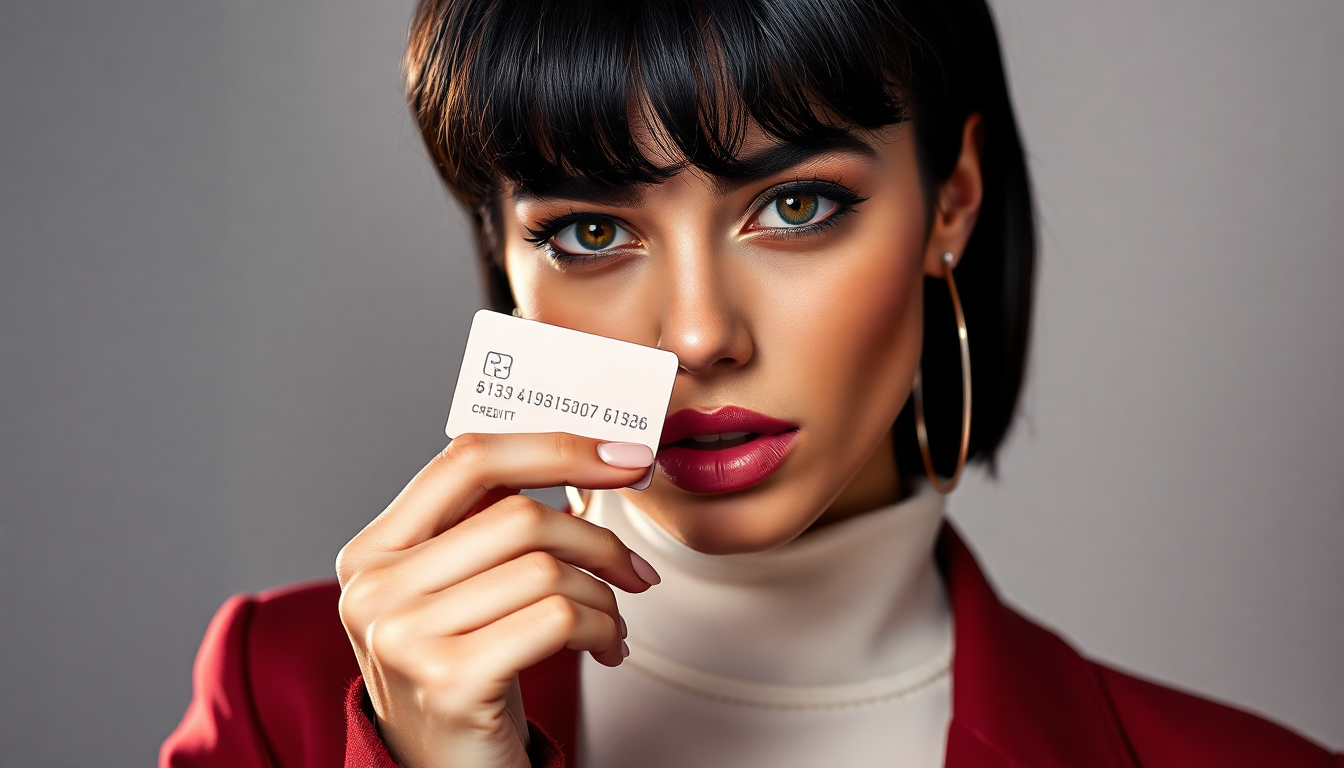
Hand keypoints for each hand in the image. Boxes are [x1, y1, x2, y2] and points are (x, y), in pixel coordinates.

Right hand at [336, 433, 659, 767]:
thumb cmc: (467, 673)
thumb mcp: (457, 591)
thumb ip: (487, 523)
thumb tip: (583, 456)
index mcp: (372, 549)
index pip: (467, 460)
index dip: (554, 447)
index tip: (623, 456)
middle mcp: (374, 589)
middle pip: (519, 516)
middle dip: (599, 540)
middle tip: (634, 570)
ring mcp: (404, 636)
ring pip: (546, 569)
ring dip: (605, 596)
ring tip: (612, 622)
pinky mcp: (450, 680)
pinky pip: (558, 619)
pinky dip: (602, 628)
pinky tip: (604, 648)